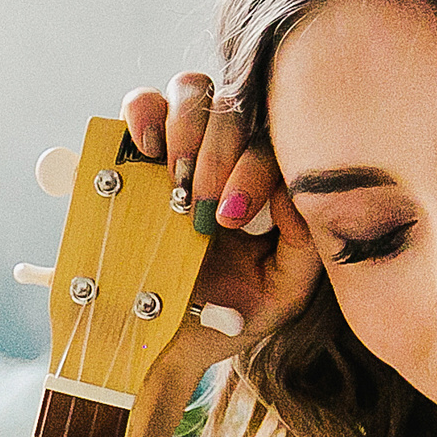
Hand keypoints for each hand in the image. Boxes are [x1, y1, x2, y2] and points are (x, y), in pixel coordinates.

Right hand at [122, 74, 322, 355]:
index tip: (228, 217)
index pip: (272, 140)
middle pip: (235, 105)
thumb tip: (290, 187)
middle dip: (217, 152)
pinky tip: (145, 150)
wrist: (158, 347)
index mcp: (263, 181)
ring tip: (173, 181)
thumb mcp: (283, 291)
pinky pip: (140, 104)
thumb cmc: (224, 318)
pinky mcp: (130, 153)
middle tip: (197, 206)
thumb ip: (305, 242)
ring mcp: (177, 148)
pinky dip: (142, 112)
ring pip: (193, 89)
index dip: (251, 168)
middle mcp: (224, 154)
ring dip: (185, 127)